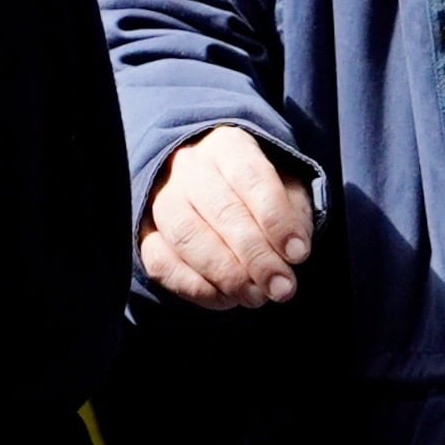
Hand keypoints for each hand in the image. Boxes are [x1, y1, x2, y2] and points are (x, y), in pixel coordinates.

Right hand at [139, 124, 312, 308]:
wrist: (215, 192)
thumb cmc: (258, 195)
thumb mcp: (287, 191)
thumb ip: (293, 218)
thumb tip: (292, 253)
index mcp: (229, 146)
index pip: (252, 178)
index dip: (276, 219)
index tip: (298, 253)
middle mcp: (189, 167)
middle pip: (221, 210)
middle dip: (256, 256)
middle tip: (281, 288)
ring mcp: (161, 200)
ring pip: (187, 237)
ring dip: (226, 274)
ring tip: (256, 296)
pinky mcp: (146, 234)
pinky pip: (162, 263)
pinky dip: (196, 288)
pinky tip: (226, 298)